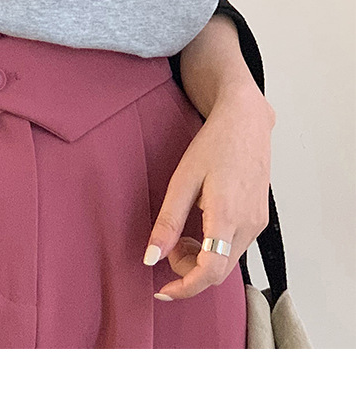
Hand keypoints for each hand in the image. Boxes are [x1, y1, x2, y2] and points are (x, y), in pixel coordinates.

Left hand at [144, 85, 275, 300]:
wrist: (246, 121)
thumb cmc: (214, 144)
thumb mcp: (182, 180)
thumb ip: (168, 222)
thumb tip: (151, 257)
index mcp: (227, 215)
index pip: (210, 272)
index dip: (185, 287)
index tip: (163, 290)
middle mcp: (249, 225)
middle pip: (219, 272)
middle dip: (189, 270)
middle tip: (168, 247)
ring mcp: (258, 222)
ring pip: (228, 261)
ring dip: (202, 259)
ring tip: (182, 233)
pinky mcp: (260, 218)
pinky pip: (236, 247)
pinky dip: (215, 248)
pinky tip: (200, 226)